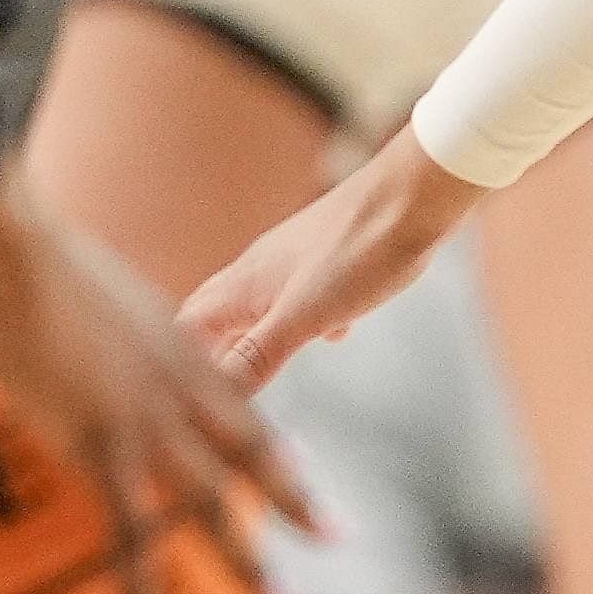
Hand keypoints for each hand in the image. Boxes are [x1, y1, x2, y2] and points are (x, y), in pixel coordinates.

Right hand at [0, 181, 318, 593]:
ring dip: (251, 564)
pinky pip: (128, 541)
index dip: (276, 443)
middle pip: (253, 454)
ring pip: (212, 506)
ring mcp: (146, 423)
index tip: (307, 469)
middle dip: (299, 501)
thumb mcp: (99, 303)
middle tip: (340, 540)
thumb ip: (114, 339)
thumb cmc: (39, 264)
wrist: (16, 255)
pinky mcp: (100, 450)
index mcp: (182, 349)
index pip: (243, 404)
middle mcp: (180, 388)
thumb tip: (100, 349)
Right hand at [181, 127, 486, 380]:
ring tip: (260, 369)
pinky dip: (307, 319)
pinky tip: (335, 332)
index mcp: (243, 285)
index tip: (179, 397)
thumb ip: (257, 354)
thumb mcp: (304, 316)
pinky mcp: (328, 257)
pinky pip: (304, 293)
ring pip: (259, 303)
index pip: (187, 326)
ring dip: (256, 337)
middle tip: (210, 389)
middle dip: (210, 350)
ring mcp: (293, 260)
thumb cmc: (359, 252)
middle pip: (215, 313)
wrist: (413, 196)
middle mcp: (258, 269)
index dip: (180, 361)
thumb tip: (217, 395)